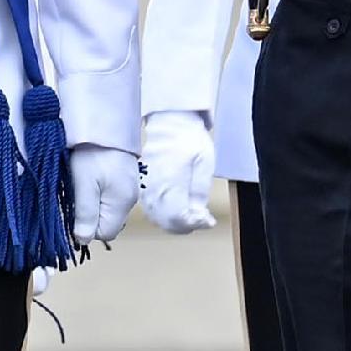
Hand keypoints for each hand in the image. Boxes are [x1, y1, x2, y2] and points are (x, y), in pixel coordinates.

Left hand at [69, 146, 138, 247]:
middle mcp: (130, 200)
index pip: (105, 234)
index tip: (73, 211)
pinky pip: (110, 196)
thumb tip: (82, 241)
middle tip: (75, 196)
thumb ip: (85, 214)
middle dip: (89, 216)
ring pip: (107, 209)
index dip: (86, 228)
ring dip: (92, 204)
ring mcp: (129, 188)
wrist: (105, 121)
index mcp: (122, 205)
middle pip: (107, 222)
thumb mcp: (83, 184)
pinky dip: (98, 193)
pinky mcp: (125, 178)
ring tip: (81, 185)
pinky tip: (90, 179)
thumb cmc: (93, 153)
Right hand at [140, 111, 216, 233]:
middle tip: (201, 220)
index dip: (195, 224)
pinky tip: (175, 212)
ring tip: (191, 216)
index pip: (179, 218)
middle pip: (167, 222)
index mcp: (170, 183)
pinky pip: (150, 209)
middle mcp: (154, 188)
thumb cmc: (188, 139)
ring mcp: (146, 188)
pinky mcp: (143, 185)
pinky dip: (163, 216)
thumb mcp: (205, 163)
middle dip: (186, 226)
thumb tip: (199, 214)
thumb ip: (200, 192)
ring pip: (157, 218)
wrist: (170, 124)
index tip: (207, 221)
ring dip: (175, 223)